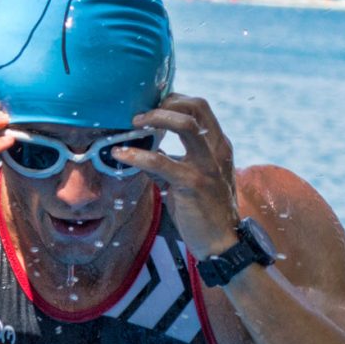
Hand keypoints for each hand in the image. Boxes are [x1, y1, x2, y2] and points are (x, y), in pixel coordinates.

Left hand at [112, 94, 239, 257]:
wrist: (222, 243)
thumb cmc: (205, 211)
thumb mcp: (193, 179)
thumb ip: (174, 161)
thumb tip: (147, 150)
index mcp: (219, 146)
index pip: (200, 107)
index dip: (174, 100)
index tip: (152, 107)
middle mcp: (217, 150)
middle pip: (196, 106)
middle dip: (166, 103)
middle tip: (140, 115)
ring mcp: (207, 165)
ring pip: (185, 125)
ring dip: (156, 118)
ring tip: (134, 124)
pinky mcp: (193, 184)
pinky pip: (161, 162)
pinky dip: (138, 155)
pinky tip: (121, 155)